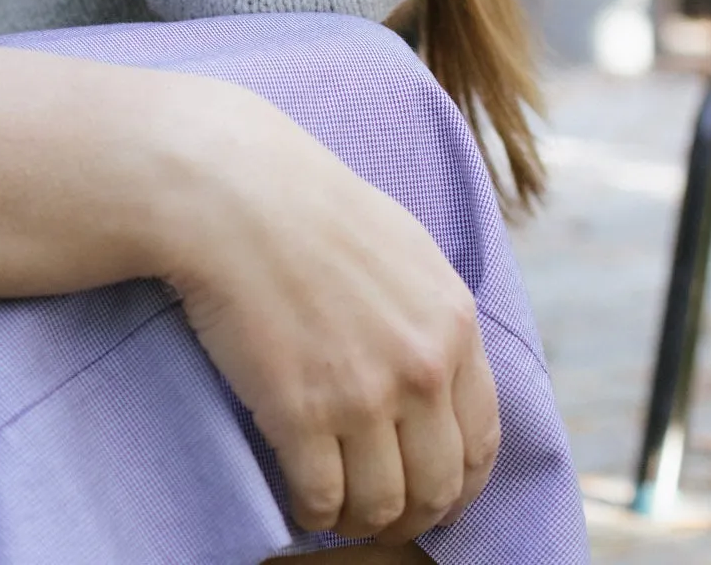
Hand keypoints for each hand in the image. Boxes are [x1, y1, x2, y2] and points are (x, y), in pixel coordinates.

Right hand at [156, 83, 499, 542]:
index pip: (480, 440)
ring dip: (361, 518)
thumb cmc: (305, 204)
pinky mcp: (300, 413)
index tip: (433, 492)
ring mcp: (362, 395)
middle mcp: (421, 368)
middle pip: (438, 486)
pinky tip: (300, 500)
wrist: (231, 192)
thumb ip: (430, 310)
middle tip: (382, 513)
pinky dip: (313, 512)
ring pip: (383, 504)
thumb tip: (439, 364)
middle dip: (414, 515)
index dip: (459, 482)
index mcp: (453, 323)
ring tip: (338, 508)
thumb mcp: (401, 244)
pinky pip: (322, 497)